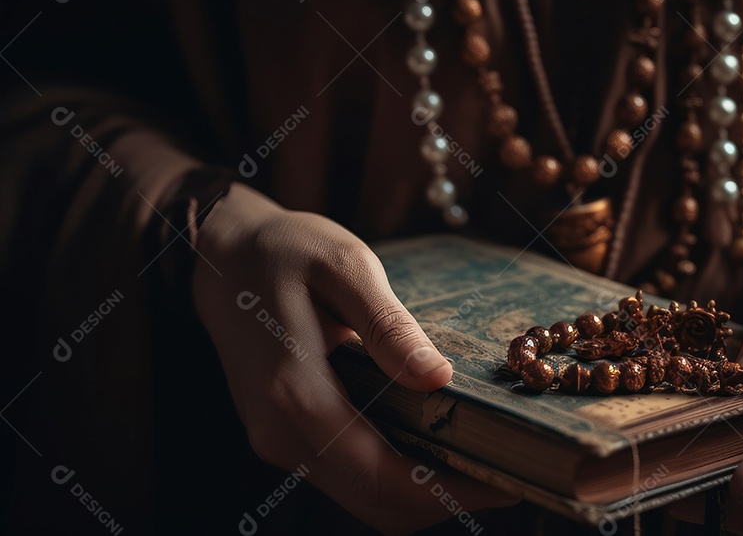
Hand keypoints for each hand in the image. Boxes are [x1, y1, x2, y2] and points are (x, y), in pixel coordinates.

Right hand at [192, 184, 516, 533]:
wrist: (221, 255)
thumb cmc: (287, 249)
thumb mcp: (345, 264)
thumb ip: (388, 325)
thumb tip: (436, 379)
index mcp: (295, 392)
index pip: (380, 476)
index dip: (446, 490)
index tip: (506, 481)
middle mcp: (281, 433)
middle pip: (375, 504)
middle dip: (445, 500)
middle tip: (509, 473)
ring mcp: (278, 440)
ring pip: (362, 499)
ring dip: (422, 495)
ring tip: (482, 462)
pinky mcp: (284, 436)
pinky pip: (348, 478)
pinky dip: (395, 479)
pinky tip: (435, 446)